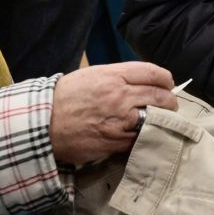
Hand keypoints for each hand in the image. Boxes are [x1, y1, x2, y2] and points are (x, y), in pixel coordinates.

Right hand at [47, 62, 179, 166]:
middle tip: (170, 105)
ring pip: (155, 118)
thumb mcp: (91, 75)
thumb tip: (141, 81)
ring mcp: (120, 120)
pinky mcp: (116, 141)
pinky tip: (144, 134)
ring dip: (162, 120)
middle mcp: (120, 96)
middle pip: (160, 96)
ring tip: (162, 121)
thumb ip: (118, 76)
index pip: (154, 73)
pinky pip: (140, 138)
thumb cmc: (65, 97)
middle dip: (169, 101)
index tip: (168, 84)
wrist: (43, 123)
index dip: (166, 79)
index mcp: (114, 76)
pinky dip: (146, 136)